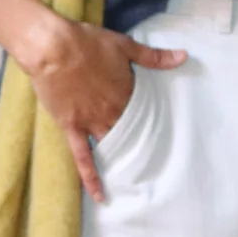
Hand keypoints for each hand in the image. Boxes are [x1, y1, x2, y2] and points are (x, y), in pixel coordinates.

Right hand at [20, 18, 187, 203]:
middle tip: (156, 165)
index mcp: (125, 91)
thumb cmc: (86, 41)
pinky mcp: (71, 127)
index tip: (163, 134)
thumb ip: (154, 56)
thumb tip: (184, 56)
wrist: (53, 47)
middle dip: (143, 145)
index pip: (144, 111)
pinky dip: (91, 176)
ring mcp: (91, 121)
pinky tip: (99, 195)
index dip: (151, 121)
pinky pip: (83, 156)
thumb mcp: (125, 45)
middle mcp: (112, 111)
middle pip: (131, 131)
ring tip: (136, 182)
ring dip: (123, 162)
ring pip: (112, 146)